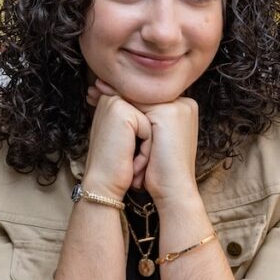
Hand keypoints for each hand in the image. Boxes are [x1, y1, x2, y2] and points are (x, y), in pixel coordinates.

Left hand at [87, 80, 198, 201]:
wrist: (173, 191)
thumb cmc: (162, 170)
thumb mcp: (155, 139)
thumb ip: (148, 120)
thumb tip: (126, 106)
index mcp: (185, 109)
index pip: (151, 97)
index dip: (127, 94)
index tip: (103, 92)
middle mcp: (186, 105)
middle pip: (146, 94)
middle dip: (118, 90)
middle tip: (94, 89)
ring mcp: (179, 107)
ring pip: (141, 96)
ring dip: (115, 92)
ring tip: (93, 91)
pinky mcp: (168, 114)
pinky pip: (138, 103)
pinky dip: (118, 101)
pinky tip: (101, 97)